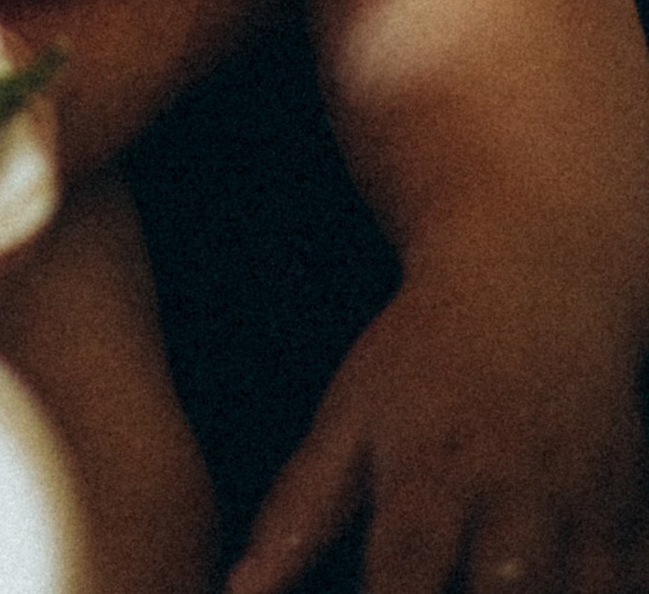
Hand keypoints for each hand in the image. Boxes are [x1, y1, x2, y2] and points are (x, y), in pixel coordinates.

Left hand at [228, 261, 648, 593]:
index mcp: (430, 477)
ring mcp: (581, 513)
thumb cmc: (423, 360)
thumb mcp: (351, 418)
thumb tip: (238, 591)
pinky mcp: (632, 521)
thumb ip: (298, 511)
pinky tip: (561, 593)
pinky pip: (629, 589)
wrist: (533, 285)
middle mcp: (510, 499)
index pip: (406, 578)